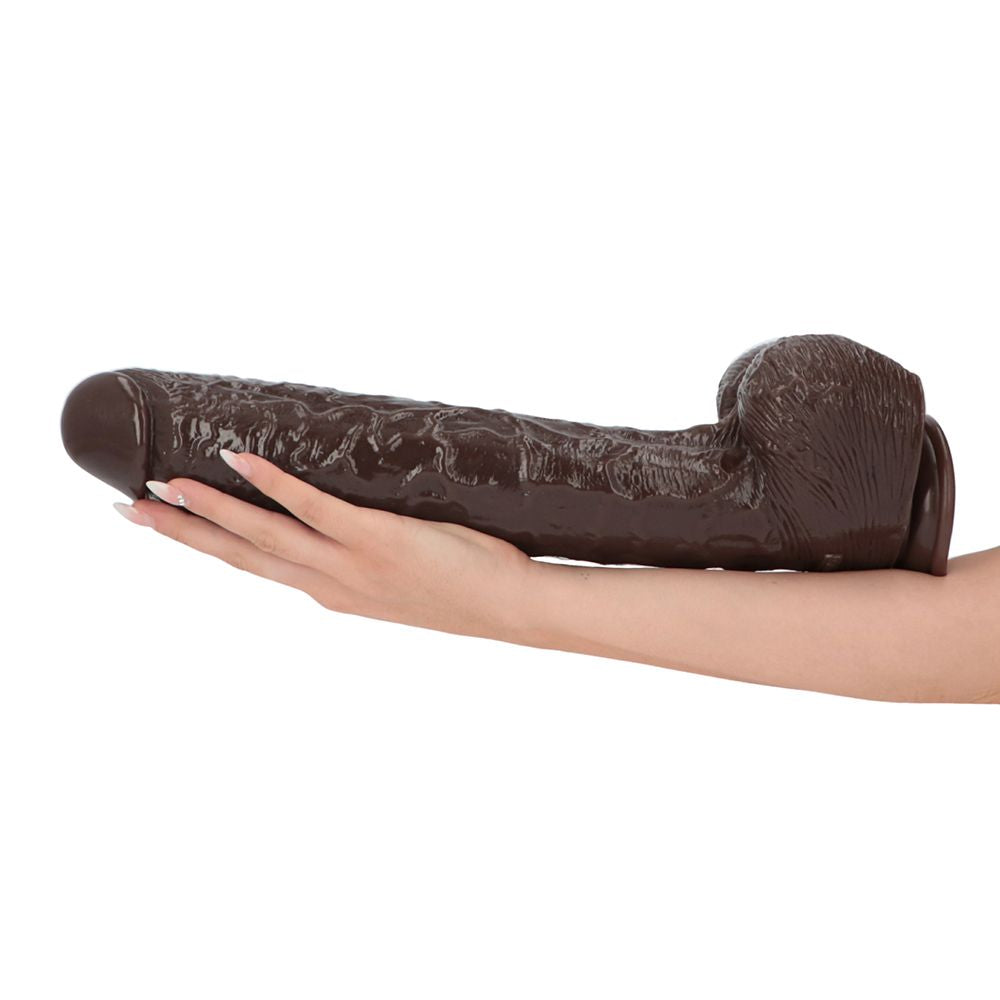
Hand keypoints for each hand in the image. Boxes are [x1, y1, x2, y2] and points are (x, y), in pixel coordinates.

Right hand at [116, 450, 539, 642]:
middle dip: (181, 534)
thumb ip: (363, 557)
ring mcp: (348, 564)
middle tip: (128, 510)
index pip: (255, 568)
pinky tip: (241, 459)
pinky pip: (314, 508)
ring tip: (162, 486)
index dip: (206, 547)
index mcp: (331, 594)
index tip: (166, 527)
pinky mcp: (376, 539)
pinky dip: (273, 485)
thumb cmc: (463, 589)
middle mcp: (328, 585)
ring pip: (263, 536)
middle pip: (240, 557)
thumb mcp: (398, 582)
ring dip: (209, 510)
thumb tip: (346, 518)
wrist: (509, 609)